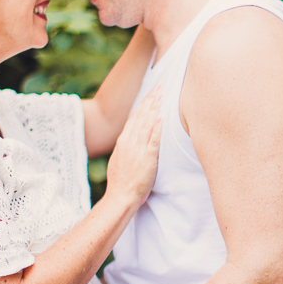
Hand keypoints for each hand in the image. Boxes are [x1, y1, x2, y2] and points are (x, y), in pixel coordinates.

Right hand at [104, 86, 161, 207]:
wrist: (120, 197)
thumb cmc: (121, 182)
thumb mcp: (120, 158)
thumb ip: (127, 146)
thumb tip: (132, 137)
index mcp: (123, 141)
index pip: (135, 117)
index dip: (144, 103)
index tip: (152, 92)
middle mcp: (129, 142)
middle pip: (141, 116)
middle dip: (151, 100)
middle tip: (160, 86)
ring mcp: (137, 150)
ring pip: (146, 125)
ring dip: (155, 109)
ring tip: (162, 95)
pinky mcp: (147, 159)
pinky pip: (152, 141)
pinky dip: (156, 129)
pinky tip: (161, 118)